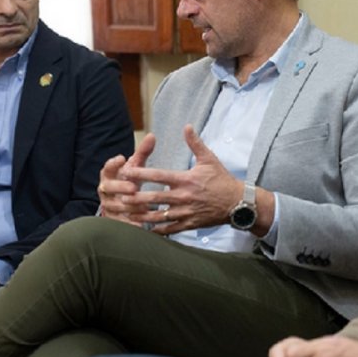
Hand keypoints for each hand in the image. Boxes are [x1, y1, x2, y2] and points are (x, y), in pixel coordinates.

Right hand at [97, 133, 155, 225]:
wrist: (122, 201)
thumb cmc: (130, 179)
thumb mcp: (136, 166)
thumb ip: (143, 153)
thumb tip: (152, 135)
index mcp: (109, 174)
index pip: (107, 167)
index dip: (113, 163)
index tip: (122, 158)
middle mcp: (105, 189)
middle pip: (108, 188)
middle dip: (120, 187)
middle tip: (133, 187)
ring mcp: (107, 204)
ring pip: (114, 206)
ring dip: (128, 206)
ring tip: (142, 207)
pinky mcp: (112, 219)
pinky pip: (119, 222)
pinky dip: (130, 224)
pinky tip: (141, 225)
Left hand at [120, 125, 241, 234]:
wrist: (237, 203)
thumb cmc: (222, 180)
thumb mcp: (209, 159)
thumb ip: (195, 143)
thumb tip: (187, 126)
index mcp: (186, 180)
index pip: (158, 176)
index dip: (140, 173)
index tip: (126, 172)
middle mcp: (184, 197)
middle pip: (154, 197)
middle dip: (135, 197)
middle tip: (119, 195)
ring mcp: (186, 212)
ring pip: (159, 215)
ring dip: (142, 215)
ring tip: (127, 214)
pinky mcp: (190, 224)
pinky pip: (170, 229)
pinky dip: (157, 230)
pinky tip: (145, 229)